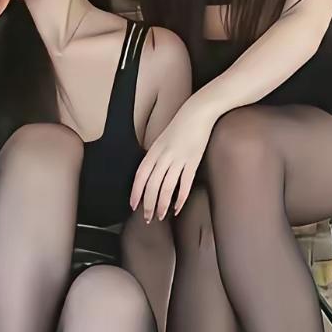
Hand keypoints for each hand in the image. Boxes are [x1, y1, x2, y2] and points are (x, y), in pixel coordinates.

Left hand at [130, 98, 216, 221]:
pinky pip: (184, 184)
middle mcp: (164, 156)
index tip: (133, 205)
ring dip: (162, 204)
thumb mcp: (161, 140)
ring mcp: (179, 159)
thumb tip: (151, 174)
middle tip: (147, 217)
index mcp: (154, 151)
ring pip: (166, 187)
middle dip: (148, 203)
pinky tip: (177, 208)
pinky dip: (180, 198)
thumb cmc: (180, 126)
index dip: (136, 192)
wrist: (197, 113)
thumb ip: (156, 156)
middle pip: (152, 184)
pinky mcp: (193, 162)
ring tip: (160, 216)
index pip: (140, 175)